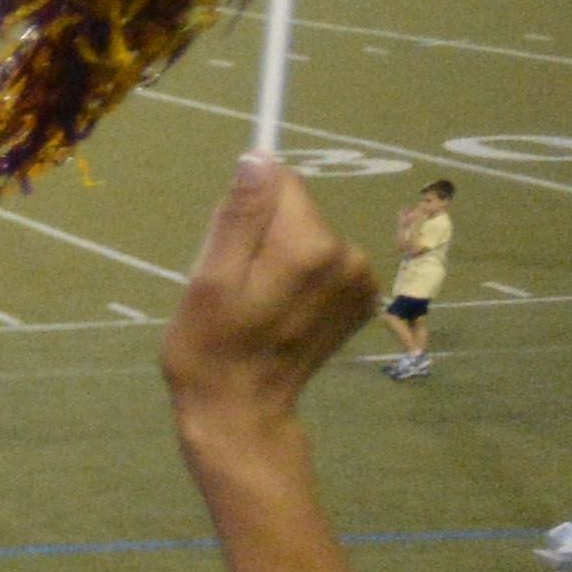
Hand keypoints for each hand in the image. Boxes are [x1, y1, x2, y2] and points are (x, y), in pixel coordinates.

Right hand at [163, 155, 376, 434]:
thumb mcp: (208, 281)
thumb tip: (259, 156)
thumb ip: (238, 216)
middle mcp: (349, 256)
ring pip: (308, 236)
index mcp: (311, 247)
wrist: (241, 416)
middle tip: (235, 287)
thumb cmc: (210, 351)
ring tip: (254, 305)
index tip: (226, 253)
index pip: (280, 183)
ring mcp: (362, 281)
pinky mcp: (363, 299)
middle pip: (295, 211)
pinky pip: (323, 263)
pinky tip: (279, 313)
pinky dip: (299, 280)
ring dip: (278, 260)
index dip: (244, 212)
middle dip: (260, 237)